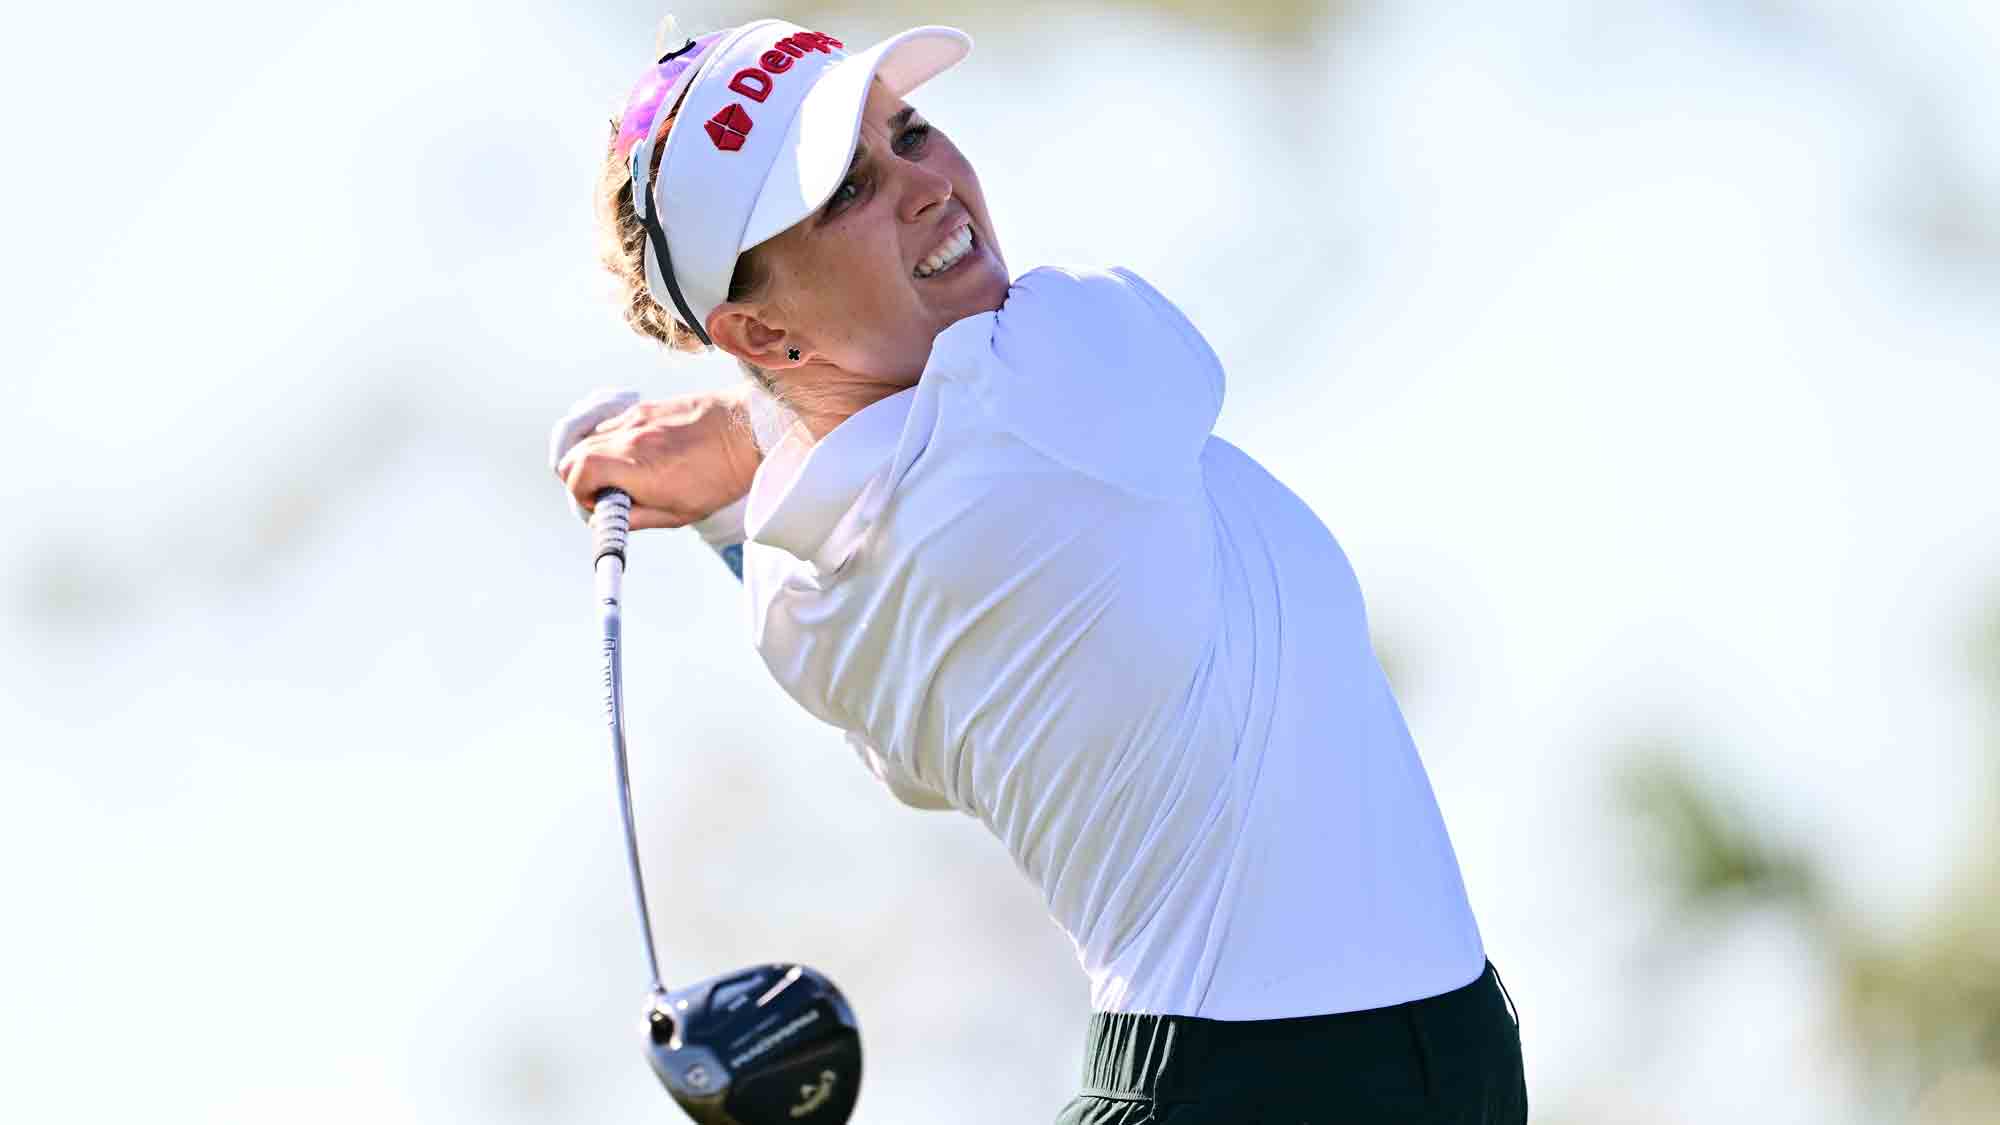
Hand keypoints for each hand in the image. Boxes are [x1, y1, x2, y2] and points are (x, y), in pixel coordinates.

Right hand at [550, 386, 760, 529]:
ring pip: (589, 437)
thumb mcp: (679, 512)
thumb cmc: (721, 475)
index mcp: (634, 466)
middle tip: (605, 493)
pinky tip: (635, 454)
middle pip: (574, 454)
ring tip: (622, 475)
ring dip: (594, 459)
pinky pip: (611, 424)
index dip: (581, 495)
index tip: (600, 505)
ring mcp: (635, 418)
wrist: (750, 431)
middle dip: (580, 478)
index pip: (576, 474)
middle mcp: (628, 437)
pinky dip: (611, 441)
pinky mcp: (646, 407)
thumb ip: (637, 517)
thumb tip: (610, 520)